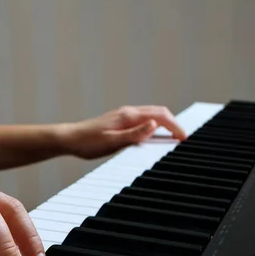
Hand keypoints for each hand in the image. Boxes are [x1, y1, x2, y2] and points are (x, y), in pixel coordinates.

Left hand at [58, 105, 186, 158]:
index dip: (175, 126)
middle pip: (159, 113)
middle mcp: (128, 113)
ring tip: (174, 138)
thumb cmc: (87, 142)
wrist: (70, 139)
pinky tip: (154, 137)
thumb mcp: (112, 141)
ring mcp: (124, 117)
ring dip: (165, 125)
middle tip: (183, 139)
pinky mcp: (120, 123)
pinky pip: (143, 122)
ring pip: (152, 116)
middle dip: (174, 124)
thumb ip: (134, 134)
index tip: (184, 138)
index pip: (160, 116)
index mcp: (129, 116)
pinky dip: (154, 127)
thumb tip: (155, 126)